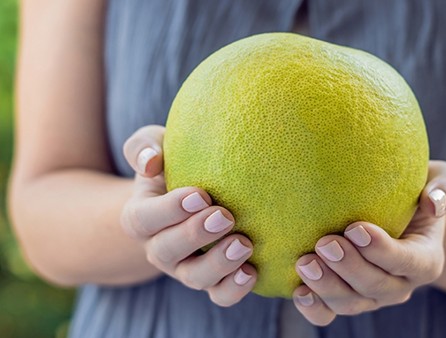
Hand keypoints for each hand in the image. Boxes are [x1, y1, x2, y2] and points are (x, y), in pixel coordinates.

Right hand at [120, 125, 256, 305]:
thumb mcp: (155, 147)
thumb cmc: (172, 165)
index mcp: (141, 217)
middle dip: (195, 235)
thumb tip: (151, 162)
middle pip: (167, 251)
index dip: (170, 210)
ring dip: (219, 265)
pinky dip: (234, 289)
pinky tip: (253, 271)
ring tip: (244, 245)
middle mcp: (159, 247)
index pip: (146, 218)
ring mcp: (185, 268)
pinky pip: (219, 294)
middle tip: (225, 216)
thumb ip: (144, 148)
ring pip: (195, 278)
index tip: (200, 194)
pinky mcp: (212, 279)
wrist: (191, 195)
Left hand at [292, 160, 445, 324]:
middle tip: (325, 242)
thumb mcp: (442, 180)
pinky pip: (329, 314)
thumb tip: (433, 203)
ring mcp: (371, 296)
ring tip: (305, 262)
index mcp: (425, 259)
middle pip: (375, 286)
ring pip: (351, 304)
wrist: (400, 214)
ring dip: (327, 287)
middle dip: (349, 268)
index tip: (356, 228)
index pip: (407, 261)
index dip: (382, 250)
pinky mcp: (346, 298)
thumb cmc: (418, 191)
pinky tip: (298, 289)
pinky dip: (313, 307)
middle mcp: (399, 284)